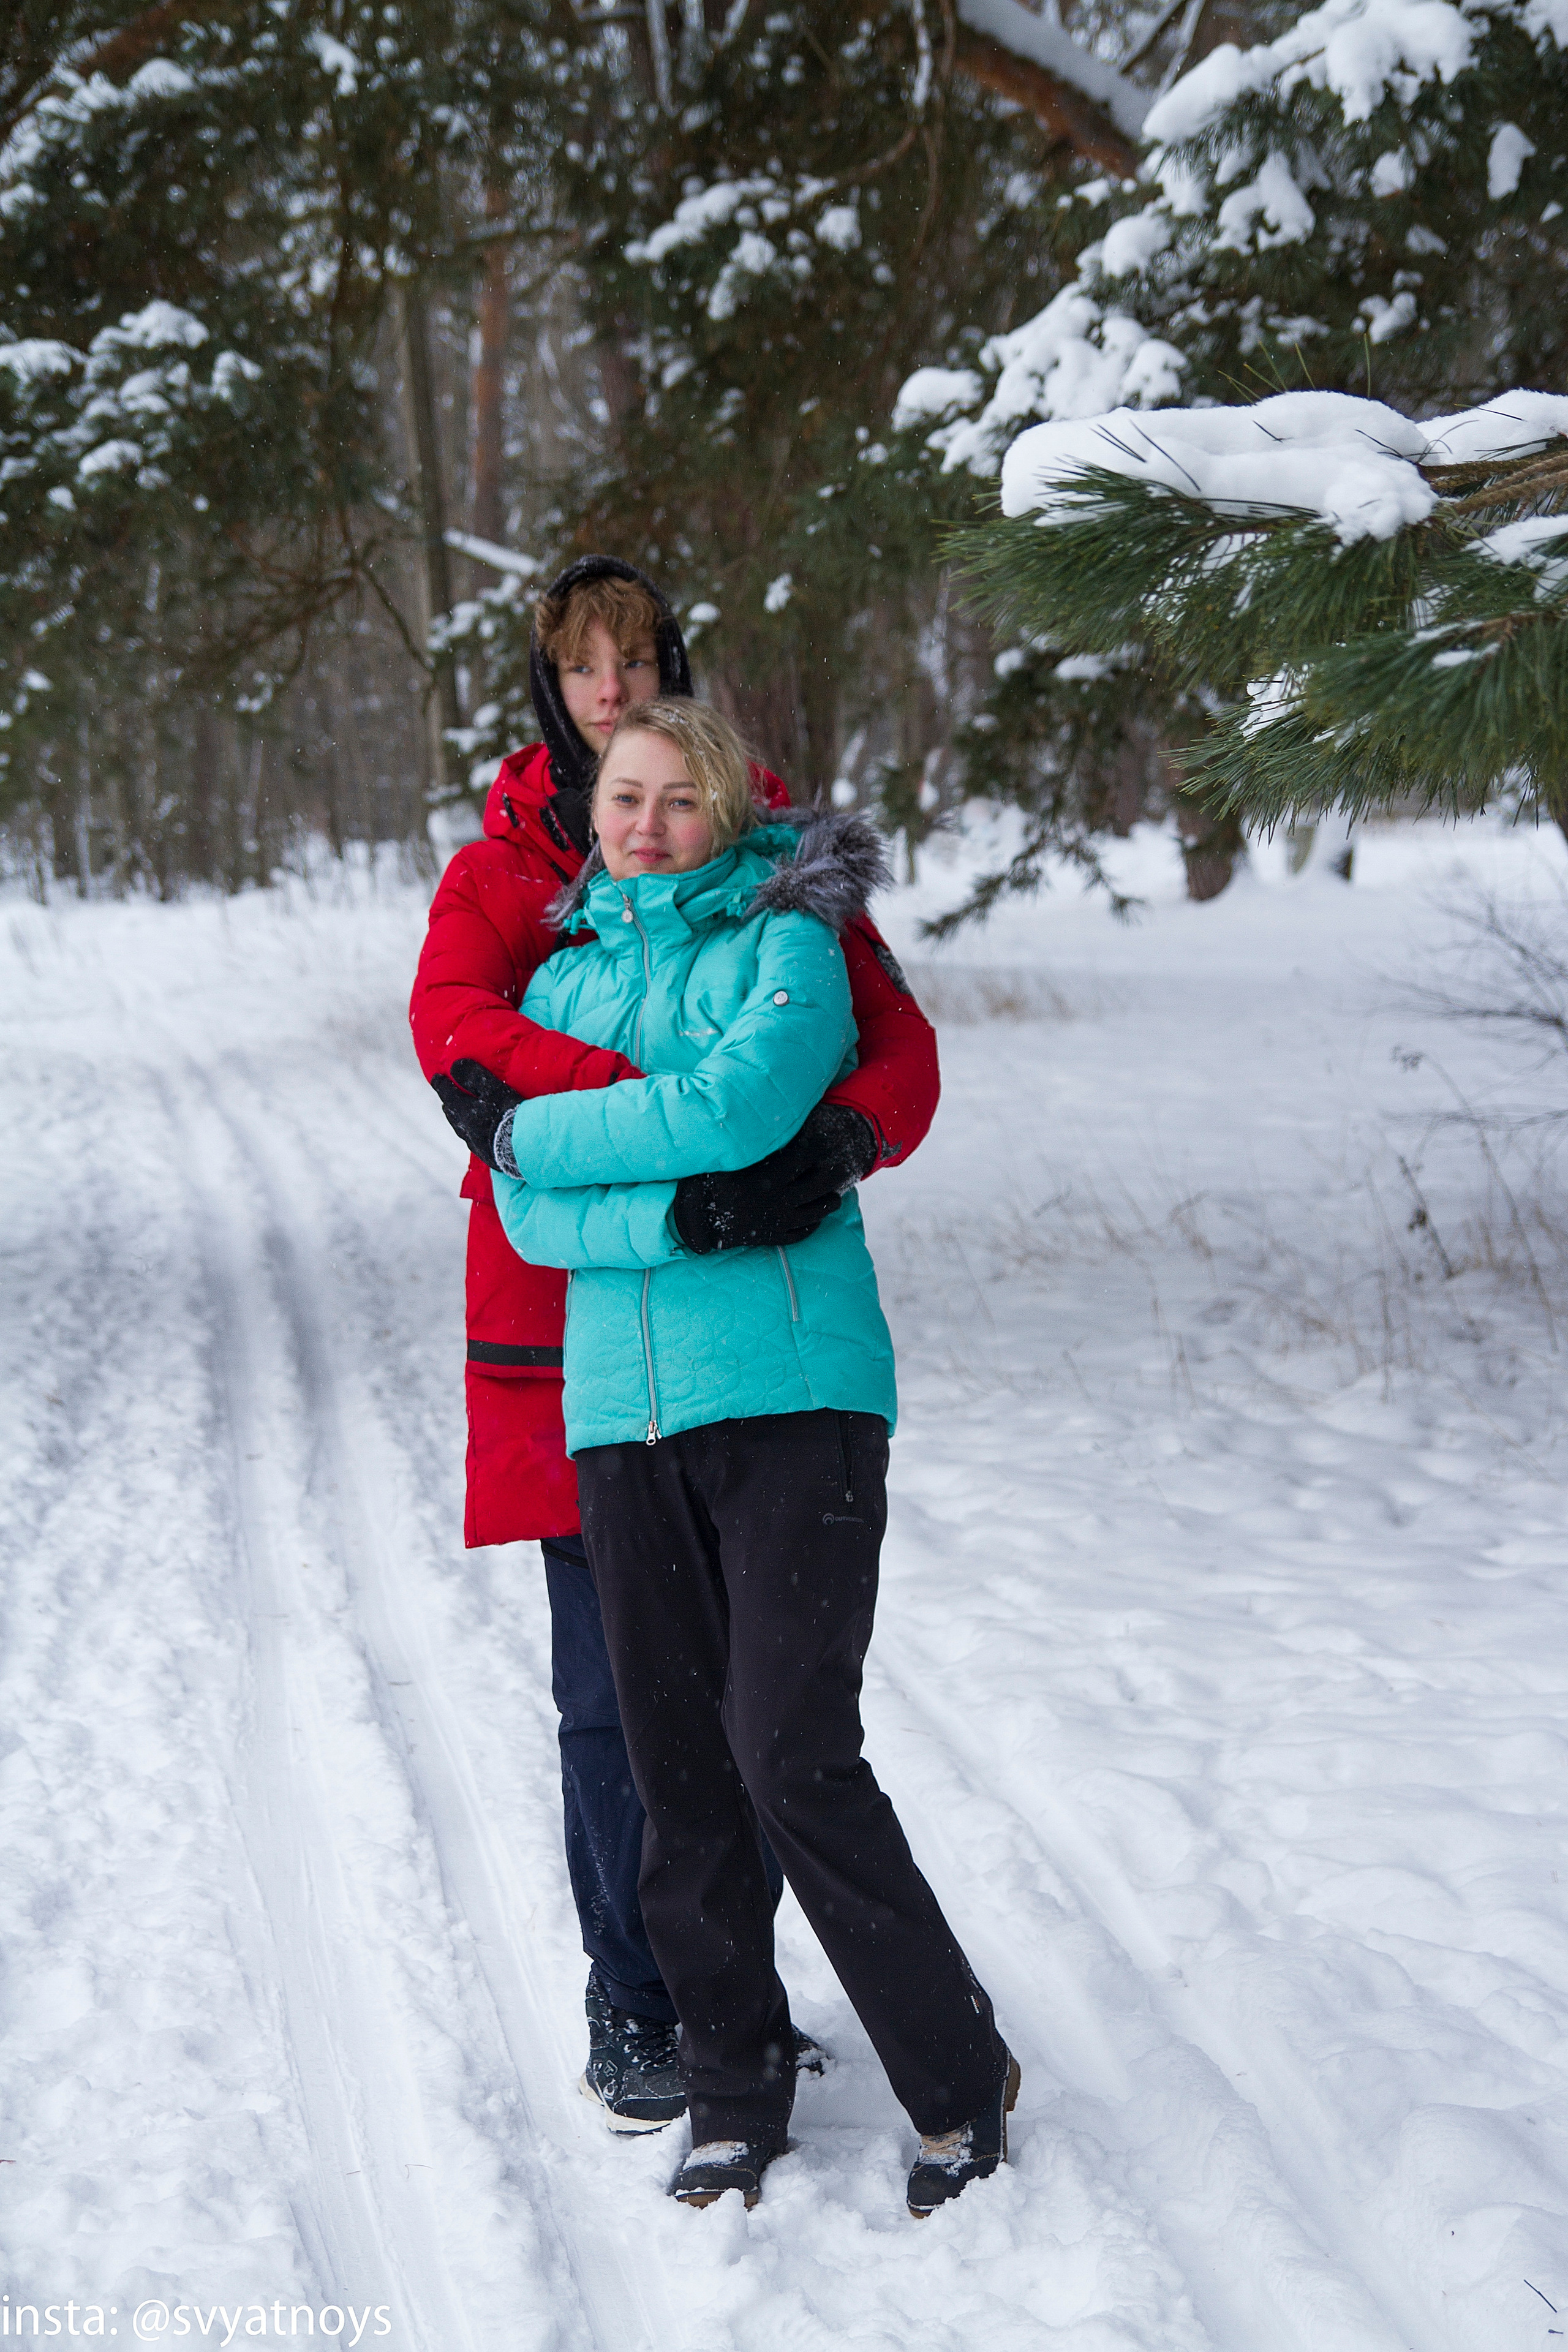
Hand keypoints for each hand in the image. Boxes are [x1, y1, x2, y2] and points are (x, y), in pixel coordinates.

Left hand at [431, 1058, 523, 1172]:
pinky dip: (470, 1134)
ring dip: (457, 1120)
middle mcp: (466, 1129)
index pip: (448, 1094)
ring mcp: (476, 1145)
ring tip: (456, 1116)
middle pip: (452, 1114)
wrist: (523, 1148)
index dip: (441, 1085)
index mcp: (464, 1111)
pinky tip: (476, 1137)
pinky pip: (473, 1142)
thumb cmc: (508, 1114)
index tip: (435, 1078)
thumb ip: (474, 1077)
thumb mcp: (493, 1089)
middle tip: (445, 1099)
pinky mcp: (488, 1157)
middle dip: (448, 1104)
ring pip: (461, 1130)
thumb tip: (454, 1066)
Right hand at [673, 1103, 877, 1254]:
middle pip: (818, 1185)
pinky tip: (817, 1218)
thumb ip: (753, 1144)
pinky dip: (813, 1224)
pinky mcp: (773, 1237)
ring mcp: (778, 1220)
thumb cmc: (707, 1182)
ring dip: (829, 1202)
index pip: (805, 1158)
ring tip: (834, 1195)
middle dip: (833, 1175)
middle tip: (843, 1167)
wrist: (694, 1221)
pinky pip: (801, 1232)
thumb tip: (767, 1119)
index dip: (818, 1148)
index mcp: (770, 1176)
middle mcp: (779, 1199)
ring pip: (816, 1212)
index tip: (824, 1142)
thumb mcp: (729, 1158)